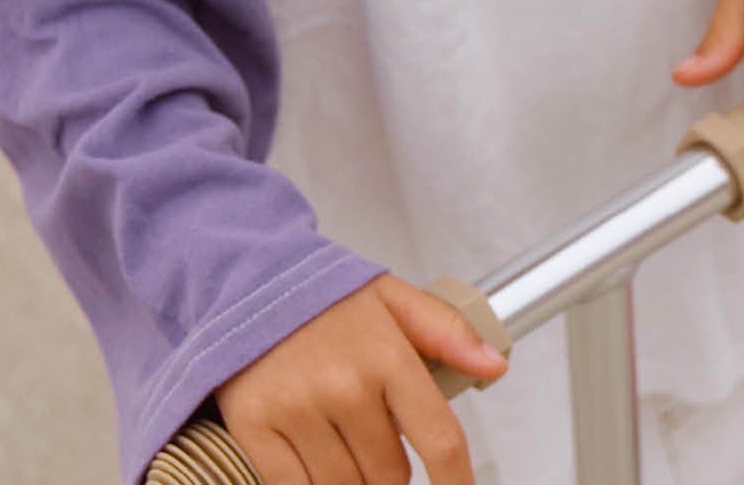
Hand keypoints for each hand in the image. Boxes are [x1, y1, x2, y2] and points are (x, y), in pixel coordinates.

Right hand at [215, 275, 506, 484]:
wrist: (249, 279)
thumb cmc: (326, 297)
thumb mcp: (393, 299)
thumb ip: (448, 332)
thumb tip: (494, 364)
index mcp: (386, 355)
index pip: (439, 440)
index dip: (456, 483)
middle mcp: (345, 386)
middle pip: (391, 476)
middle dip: (391, 470)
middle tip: (375, 437)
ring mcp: (298, 410)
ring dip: (352, 480)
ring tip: (343, 442)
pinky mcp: (257, 428)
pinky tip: (315, 462)